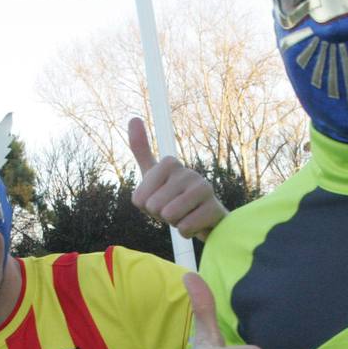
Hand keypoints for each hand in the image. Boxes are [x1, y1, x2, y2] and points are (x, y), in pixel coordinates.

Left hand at [129, 118, 226, 237]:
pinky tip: (195, 223)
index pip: (140, 198)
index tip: (160, 200)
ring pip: (169, 216)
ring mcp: (203, 188)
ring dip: (174, 223)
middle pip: (154, 207)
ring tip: (184, 214)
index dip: (147, 207)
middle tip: (174, 209)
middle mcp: (187, 172)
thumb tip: (134, 117)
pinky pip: (184, 227)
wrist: (205, 217)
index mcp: (169, 163)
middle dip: (161, 216)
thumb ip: (141, 149)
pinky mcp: (214, 208)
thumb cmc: (174, 196)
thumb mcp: (153, 175)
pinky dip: (186, 231)